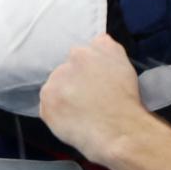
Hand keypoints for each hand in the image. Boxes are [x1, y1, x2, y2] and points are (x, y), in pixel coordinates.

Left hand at [40, 34, 149, 164]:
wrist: (119, 129)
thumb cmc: (125, 97)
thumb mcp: (122, 60)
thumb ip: (106, 45)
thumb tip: (97, 40)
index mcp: (81, 53)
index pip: (78, 57)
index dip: (88, 71)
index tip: (96, 82)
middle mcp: (63, 67)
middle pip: (64, 73)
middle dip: (73, 83)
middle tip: (89, 98)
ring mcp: (52, 88)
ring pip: (55, 90)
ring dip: (64, 98)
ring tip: (82, 112)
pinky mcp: (46, 109)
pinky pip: (49, 110)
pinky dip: (59, 115)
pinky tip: (75, 121)